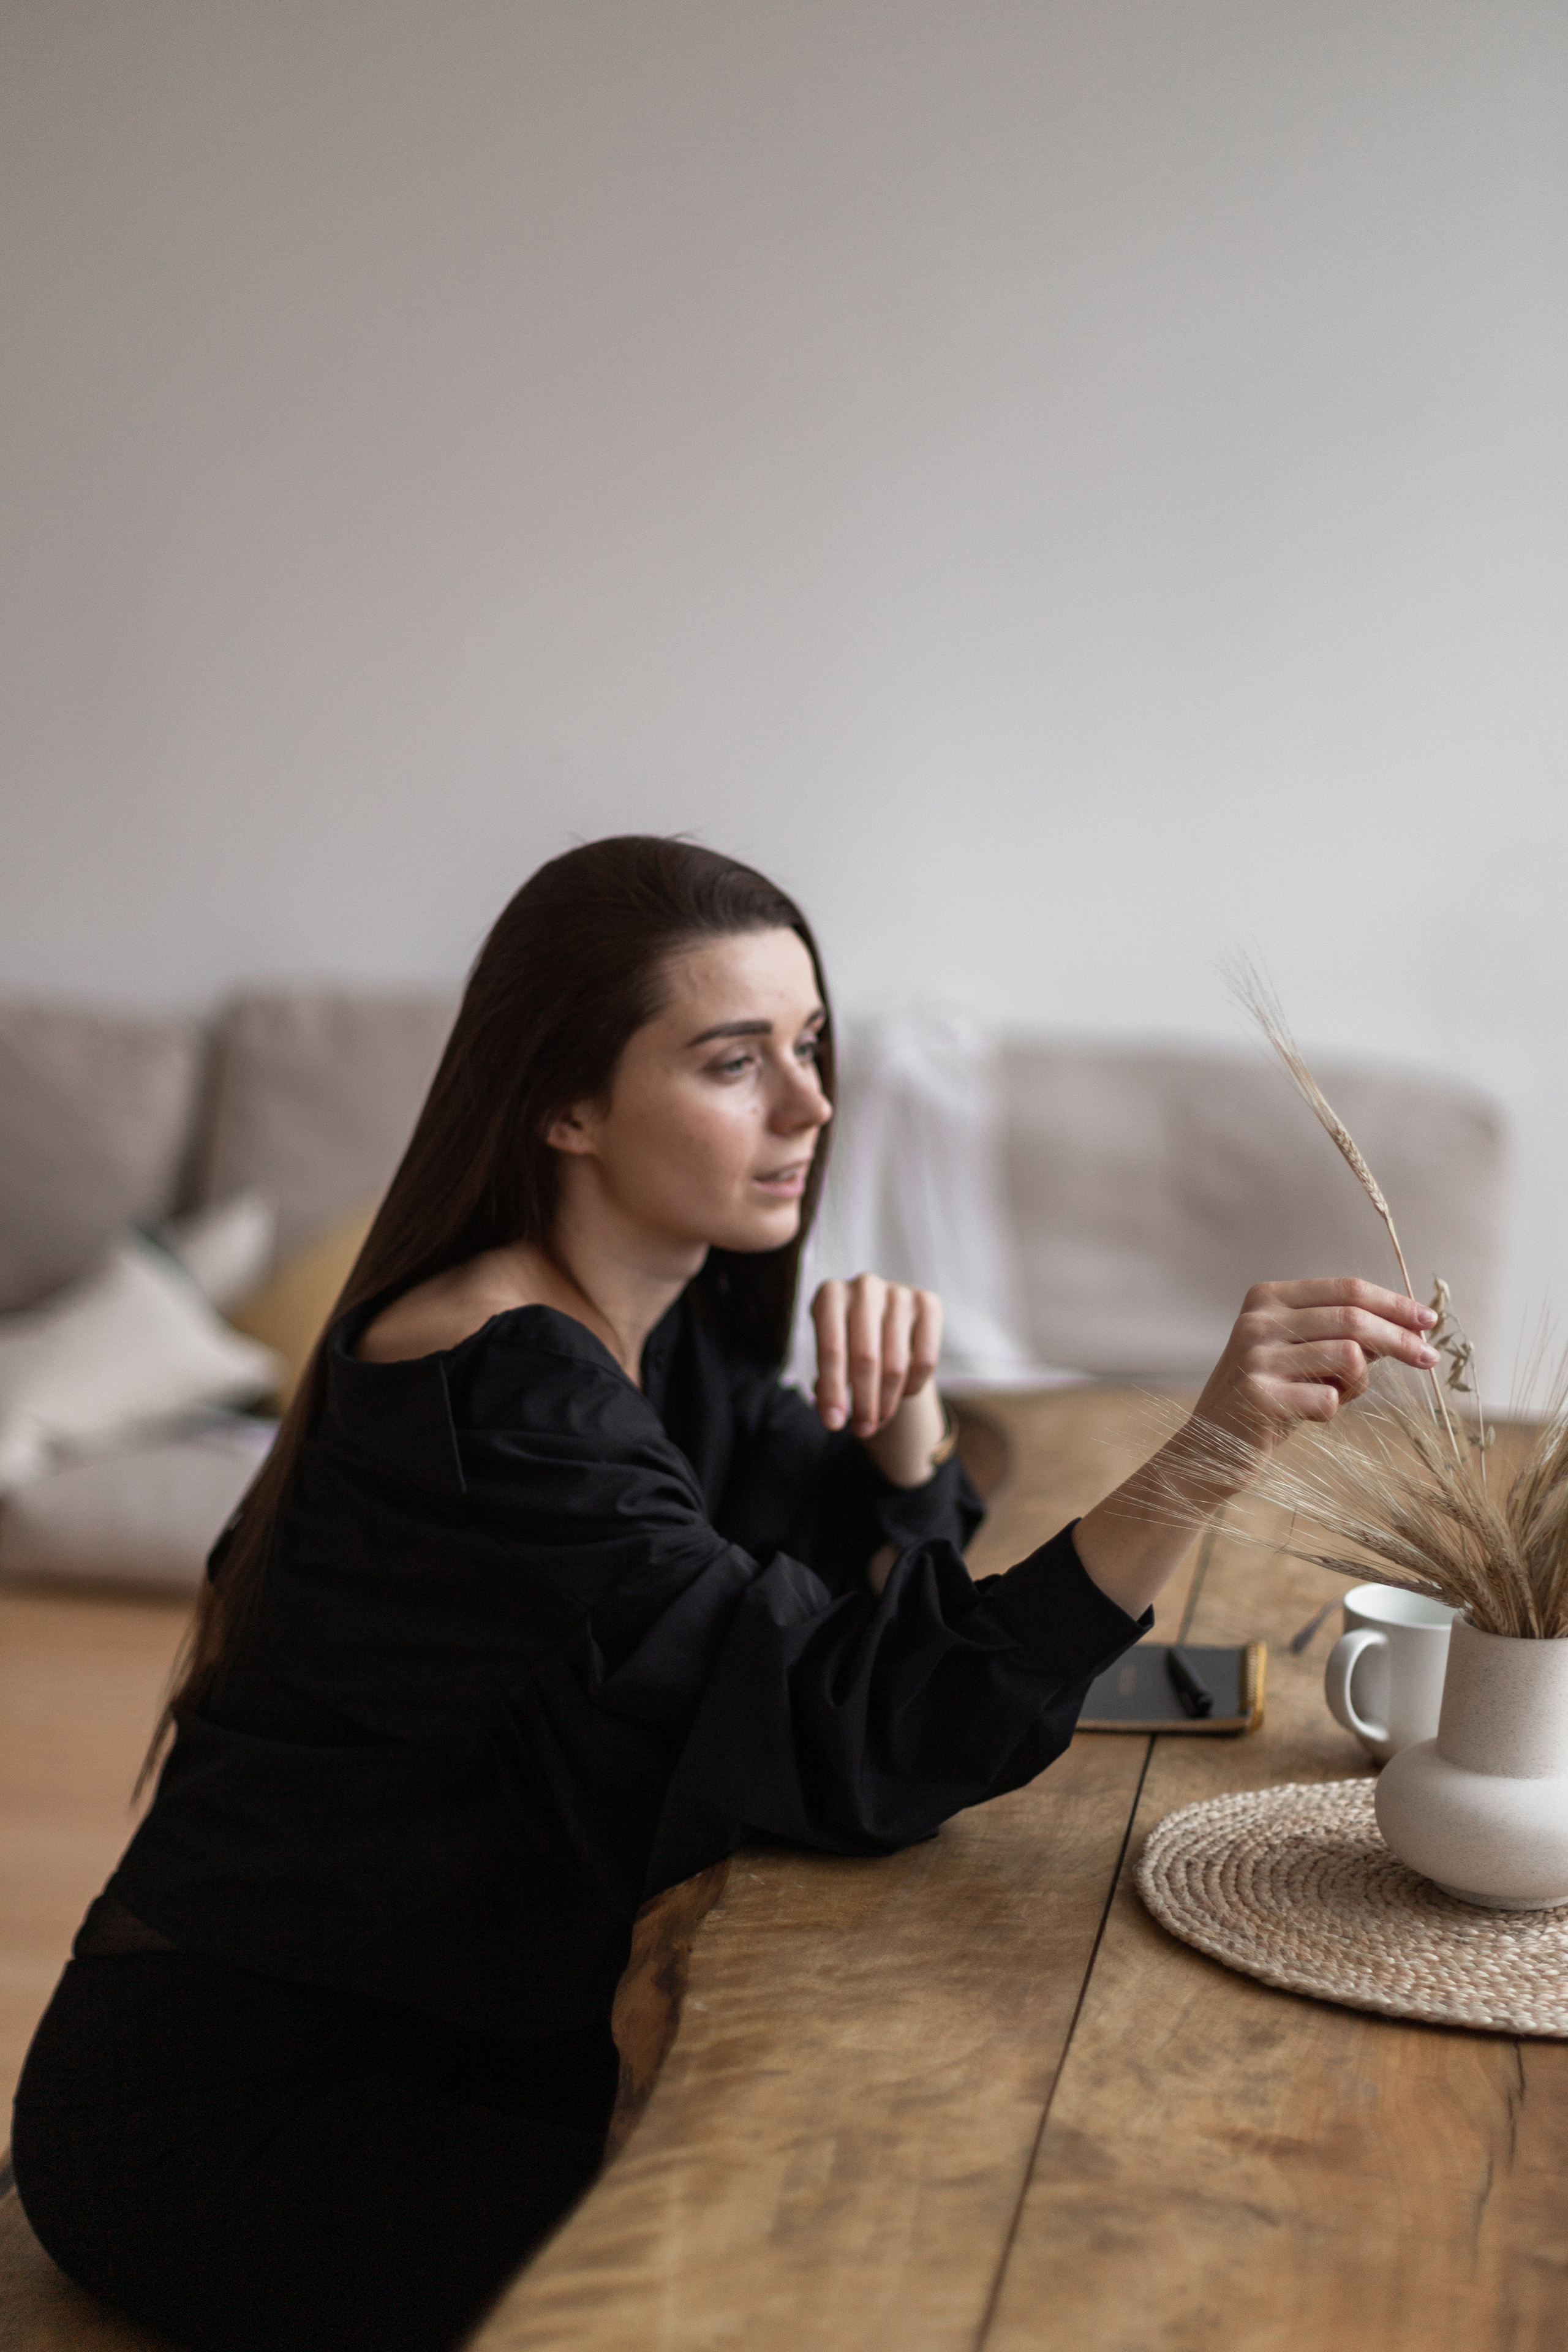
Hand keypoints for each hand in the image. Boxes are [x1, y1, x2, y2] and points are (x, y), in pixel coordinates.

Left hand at [810, 1275, 942, 1438]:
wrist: (882, 1316)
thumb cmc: (846, 1341)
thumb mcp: (829, 1358)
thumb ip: (826, 1385)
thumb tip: (832, 1416)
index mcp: (830, 1295)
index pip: (831, 1349)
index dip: (832, 1392)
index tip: (833, 1425)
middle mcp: (864, 1286)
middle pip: (866, 1358)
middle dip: (863, 1403)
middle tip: (862, 1431)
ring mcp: (899, 1292)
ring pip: (896, 1364)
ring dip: (887, 1402)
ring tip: (877, 1421)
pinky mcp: (929, 1303)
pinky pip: (925, 1359)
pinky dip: (912, 1386)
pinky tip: (902, 1394)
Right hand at [1184, 1277, 1438, 1473]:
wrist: (1211, 1447)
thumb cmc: (1268, 1398)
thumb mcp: (1302, 1356)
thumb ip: (1343, 1336)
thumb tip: (1409, 1326)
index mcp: (1268, 1298)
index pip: (1347, 1288)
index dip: (1393, 1303)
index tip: (1428, 1321)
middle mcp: (1258, 1320)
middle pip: (1353, 1318)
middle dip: (1400, 1338)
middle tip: (1429, 1359)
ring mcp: (1256, 1356)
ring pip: (1348, 1356)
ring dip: (1360, 1382)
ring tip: (1342, 1396)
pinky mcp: (1259, 1396)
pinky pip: (1329, 1400)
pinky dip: (1333, 1410)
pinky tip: (1309, 1415)